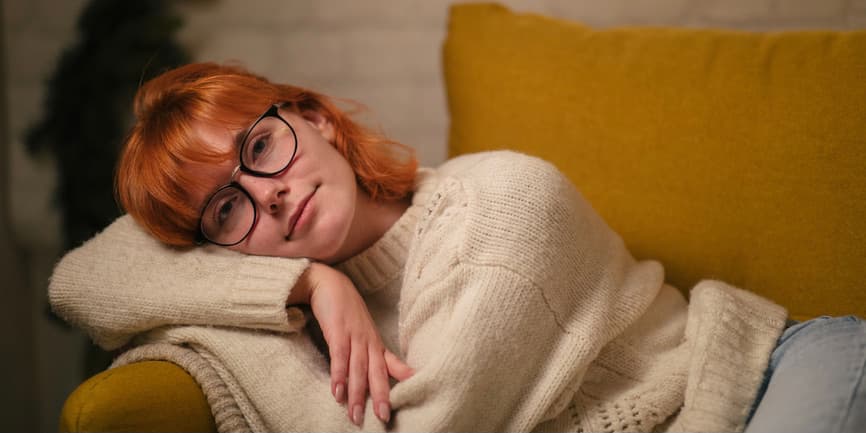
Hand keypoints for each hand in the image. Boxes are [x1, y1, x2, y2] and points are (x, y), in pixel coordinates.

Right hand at [296, 263, 413, 425]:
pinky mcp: (337, 331)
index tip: (415, 396)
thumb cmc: (347, 311)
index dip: (403, 379)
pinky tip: (337, 392)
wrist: (329, 283)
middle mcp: (368, 341)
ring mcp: (353, 336)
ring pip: (358, 369)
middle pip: (377, 372)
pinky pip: (338, 357)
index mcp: (375, 343)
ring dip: (356, 394)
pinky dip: (338, 375)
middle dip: (380, 396)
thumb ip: (371, 353)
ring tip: (356, 416)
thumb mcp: (363, 332)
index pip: (392, 364)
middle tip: (384, 418)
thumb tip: (377, 374)